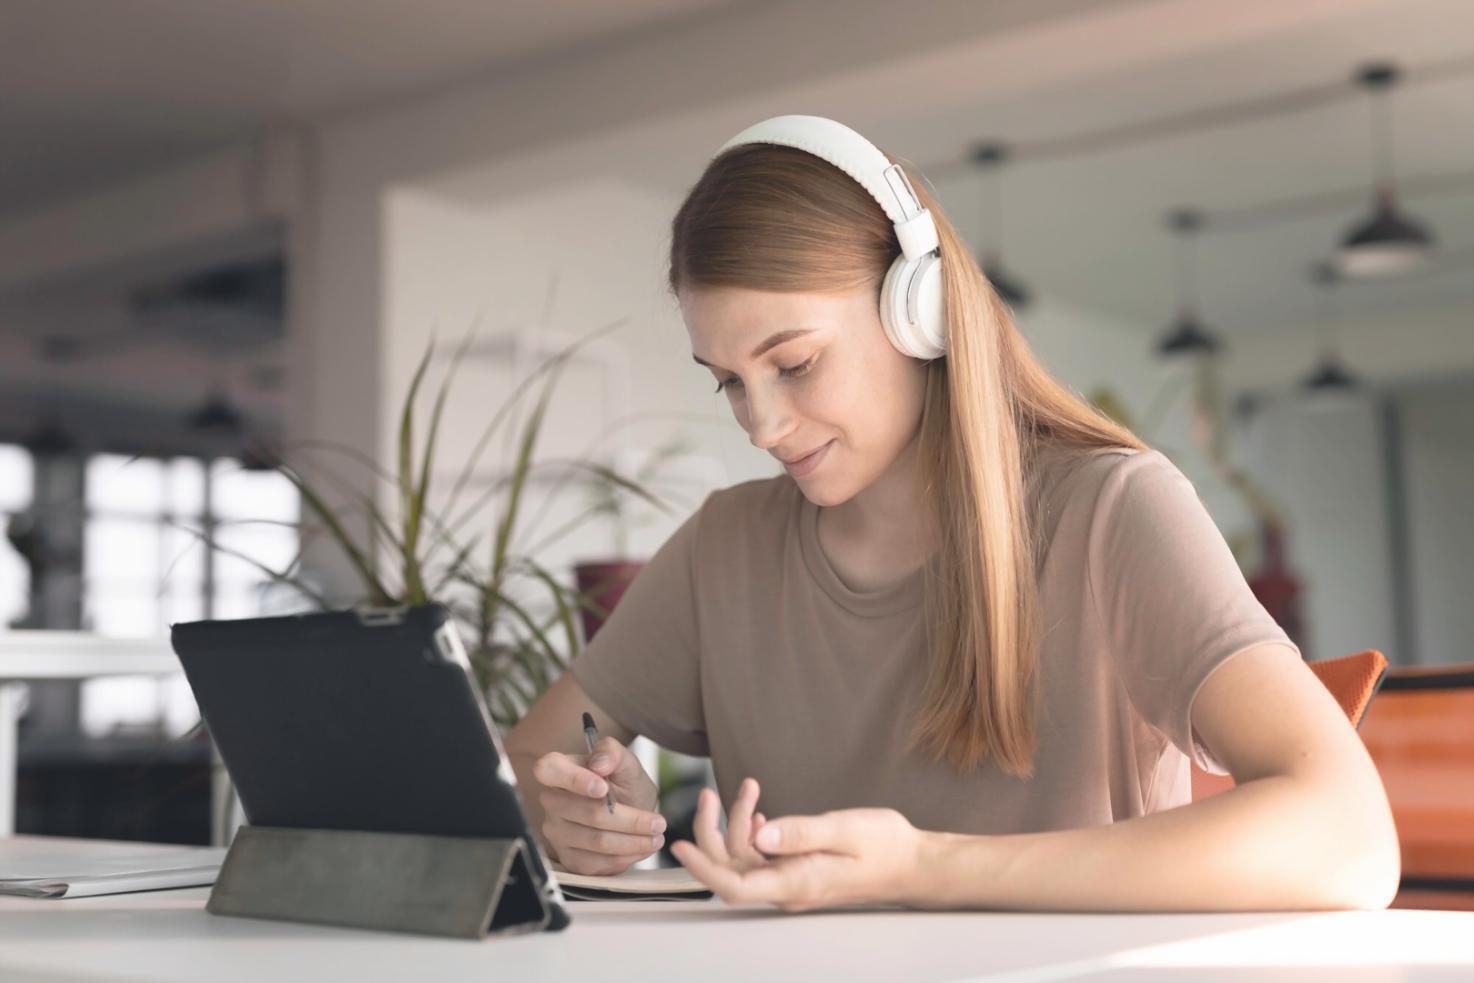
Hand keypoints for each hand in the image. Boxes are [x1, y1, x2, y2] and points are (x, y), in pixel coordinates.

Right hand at [531, 736, 663, 875]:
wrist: (629, 811)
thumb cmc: (623, 784)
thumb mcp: (626, 763)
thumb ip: (613, 752)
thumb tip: (600, 763)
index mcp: (559, 770)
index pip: (548, 770)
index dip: (574, 780)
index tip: (604, 788)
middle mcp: (552, 802)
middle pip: (589, 814)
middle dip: (630, 820)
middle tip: (659, 823)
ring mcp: (557, 833)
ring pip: (598, 841)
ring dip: (634, 841)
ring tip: (657, 836)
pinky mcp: (569, 859)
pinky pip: (599, 863)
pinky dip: (627, 857)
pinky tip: (642, 847)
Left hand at [669, 776, 925, 911]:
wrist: (913, 863)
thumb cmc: (885, 846)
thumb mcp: (845, 829)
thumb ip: (802, 832)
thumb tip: (762, 834)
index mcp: (796, 883)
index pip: (735, 885)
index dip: (703, 867)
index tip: (680, 845)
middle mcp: (789, 887)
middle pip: (732, 870)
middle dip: (713, 832)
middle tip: (709, 794)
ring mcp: (793, 880)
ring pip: (746, 859)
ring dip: (738, 823)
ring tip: (747, 787)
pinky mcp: (798, 870)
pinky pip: (763, 855)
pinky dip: (755, 828)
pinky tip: (759, 807)